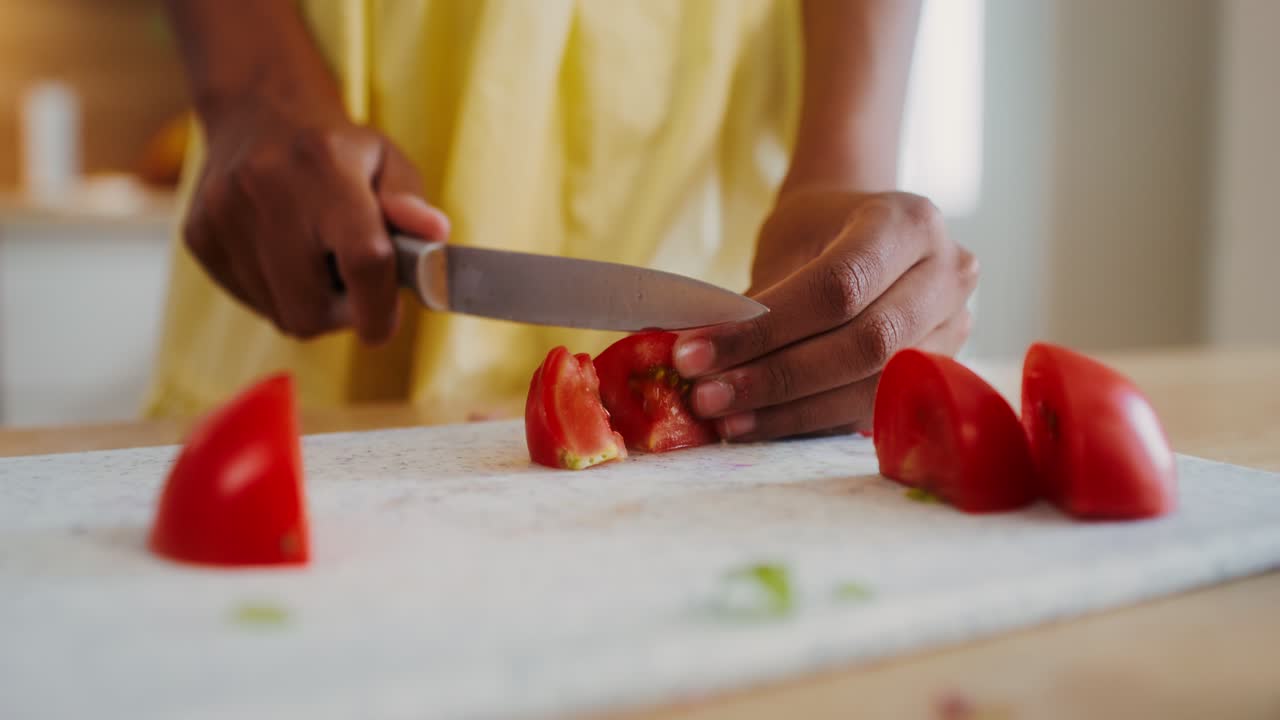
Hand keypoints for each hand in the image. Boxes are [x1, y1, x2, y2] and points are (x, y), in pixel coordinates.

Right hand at [183, 101, 449, 342]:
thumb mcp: (388, 161)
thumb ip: (412, 203)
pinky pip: (251, 302)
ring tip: (319, 262)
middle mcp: (266, 188)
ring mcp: (223, 214)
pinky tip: (286, 257)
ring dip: (311, 305)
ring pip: (281, 314)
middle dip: (342, 313)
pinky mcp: (198, 236)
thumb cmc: (338, 150)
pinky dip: (278, 295)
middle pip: (311, 307)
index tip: (385, 326)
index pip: (362, 260)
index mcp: (325, 166)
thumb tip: (435, 235)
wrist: (258, 111)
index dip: (380, 308)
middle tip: (355, 287)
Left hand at [673, 189, 977, 440]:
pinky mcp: (942, 371)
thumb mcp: (788, 245)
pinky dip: (812, 421)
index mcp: (909, 223)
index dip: (765, 331)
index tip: (695, 353)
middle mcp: (948, 273)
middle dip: (777, 378)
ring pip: (873, 386)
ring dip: (791, 412)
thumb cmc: (819, 233)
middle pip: (864, 344)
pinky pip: (875, 408)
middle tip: (706, 396)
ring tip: (726, 420)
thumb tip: (697, 358)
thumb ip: (758, 301)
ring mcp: (956, 326)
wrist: (864, 232)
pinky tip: (761, 426)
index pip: (838, 287)